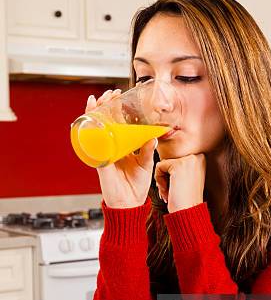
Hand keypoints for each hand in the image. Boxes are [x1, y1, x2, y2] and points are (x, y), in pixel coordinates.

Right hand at [86, 90, 156, 208]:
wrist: (129, 205)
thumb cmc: (136, 187)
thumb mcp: (145, 165)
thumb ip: (148, 151)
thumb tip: (153, 137)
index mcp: (121, 147)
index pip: (116, 123)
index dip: (115, 109)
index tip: (119, 96)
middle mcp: (110, 148)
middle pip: (103, 121)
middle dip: (104, 106)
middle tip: (110, 94)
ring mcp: (102, 153)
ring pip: (94, 129)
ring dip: (94, 113)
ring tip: (97, 100)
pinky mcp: (99, 161)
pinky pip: (91, 145)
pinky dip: (88, 132)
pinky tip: (87, 120)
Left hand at [154, 154, 205, 212]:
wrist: (188, 213)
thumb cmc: (186, 200)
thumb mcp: (188, 179)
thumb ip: (182, 167)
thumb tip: (167, 160)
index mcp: (201, 159)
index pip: (176, 160)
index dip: (172, 176)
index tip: (178, 188)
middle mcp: (197, 157)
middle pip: (169, 161)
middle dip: (166, 178)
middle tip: (172, 192)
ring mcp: (188, 160)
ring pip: (163, 164)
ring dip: (162, 180)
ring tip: (170, 193)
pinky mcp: (177, 165)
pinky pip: (159, 167)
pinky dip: (159, 180)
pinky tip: (168, 191)